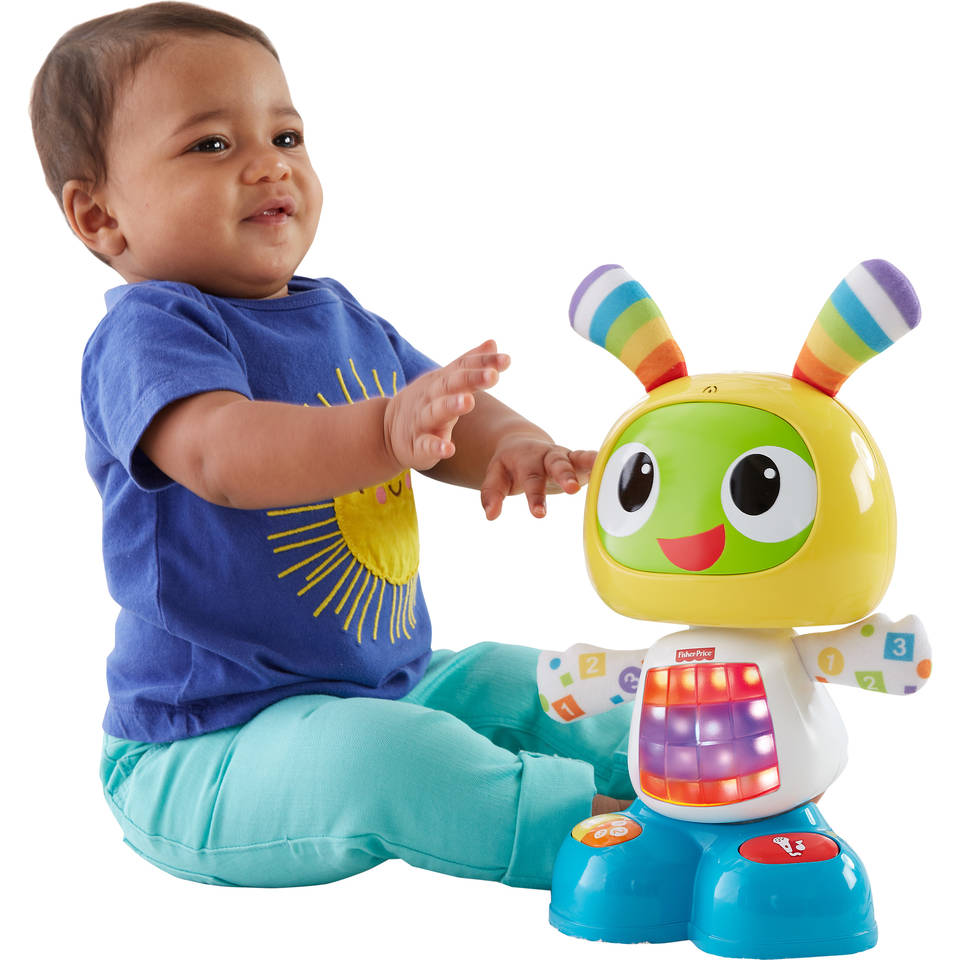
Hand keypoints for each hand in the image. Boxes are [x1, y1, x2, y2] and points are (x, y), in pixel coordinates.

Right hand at [383, 340, 509, 471]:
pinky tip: (449, 449)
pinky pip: (425, 445)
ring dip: (451, 406)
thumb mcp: (445, 380)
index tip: (507, 360)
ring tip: (468, 401)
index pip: (463, 367)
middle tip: (492, 375)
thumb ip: (469, 363)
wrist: (387, 429)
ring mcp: (422, 420)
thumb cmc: (427, 402)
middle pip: (451, 384)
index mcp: (442, 381)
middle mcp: (432, 397)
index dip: (484, 362)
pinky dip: (436, 447)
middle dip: (471, 378)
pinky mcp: (416, 445)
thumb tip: (493, 342)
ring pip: (436, 411)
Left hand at [481, 435, 595, 518]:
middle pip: (557, 464)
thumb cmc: (510, 465)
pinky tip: (621, 466)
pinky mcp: (580, 461)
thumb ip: (492, 494)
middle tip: (571, 489)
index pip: (531, 480)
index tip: (539, 514)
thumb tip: (490, 515)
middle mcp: (548, 456)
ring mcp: (567, 456)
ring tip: (602, 469)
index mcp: (526, 459)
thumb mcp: (496, 476)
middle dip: (565, 475)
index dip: (535, 496)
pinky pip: (594, 459)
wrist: (523, 444)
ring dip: (591, 463)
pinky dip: (606, 461)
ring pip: (579, 457)